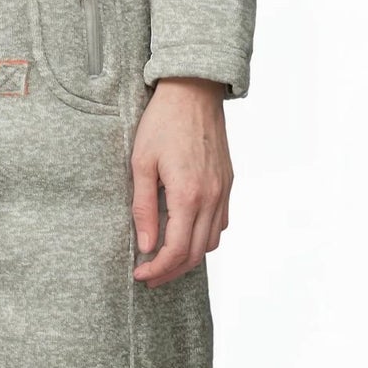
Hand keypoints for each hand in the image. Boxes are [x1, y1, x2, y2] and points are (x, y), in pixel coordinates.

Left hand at [130, 77, 232, 288]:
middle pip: (196, 253)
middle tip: (149, 276)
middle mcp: (211, 197)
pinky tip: (185, 230)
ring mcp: (223, 191)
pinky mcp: (227, 182)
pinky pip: (220, 222)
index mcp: (188, 194)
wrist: (193, 91)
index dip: (158, 269)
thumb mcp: (141, 162)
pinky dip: (203, 235)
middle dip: (171, 271)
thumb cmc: (162, 122)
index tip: (140, 275)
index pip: (176, 250)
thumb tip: (146, 246)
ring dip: (189, 255)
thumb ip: (143, 208)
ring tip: (165, 256)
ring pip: (211, 241)